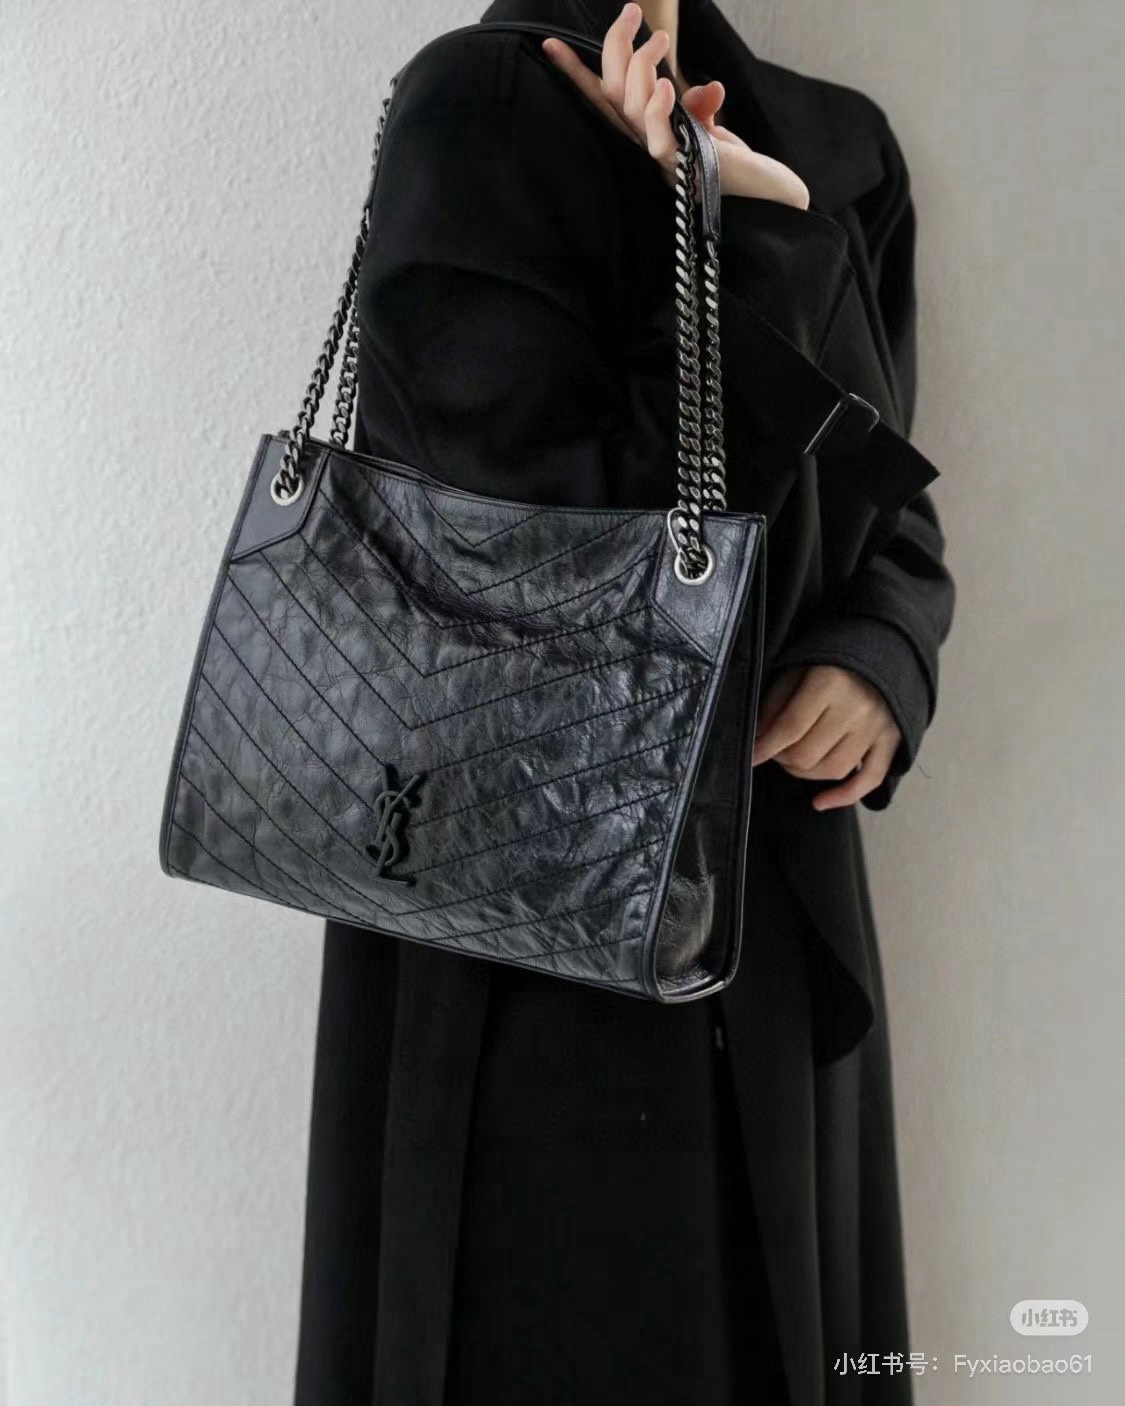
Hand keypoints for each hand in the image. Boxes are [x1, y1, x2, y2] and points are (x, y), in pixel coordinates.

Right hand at [541, 2, 809, 209]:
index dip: (576, 75)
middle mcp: (646, 143)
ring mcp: (663, 155)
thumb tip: (708, 88)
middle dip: (616, 46)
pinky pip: (660, 135)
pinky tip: (669, 84)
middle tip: (633, 11)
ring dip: (644, 64)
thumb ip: (698, 107)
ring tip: (662, 38)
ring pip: (631, 105)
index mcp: (647, 131)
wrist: (769, 197)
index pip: (605, 100)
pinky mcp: (684, 164)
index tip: (550, 45)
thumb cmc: (736, 167)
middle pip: (612, 91)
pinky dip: (660, 107)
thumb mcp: (709, 128)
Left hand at [750, 665, 902, 810]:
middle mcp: (857, 709)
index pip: (790, 728)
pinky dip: (843, 797)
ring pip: (833, 770)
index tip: (750, 756)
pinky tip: (820, 802)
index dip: (765, 747)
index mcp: (830, 683)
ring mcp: (878, 728)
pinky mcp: (893, 742)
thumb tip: (759, 740)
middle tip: (776, 750)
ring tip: (794, 761)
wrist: (882, 651)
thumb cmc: (830, 660)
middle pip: (808, 754)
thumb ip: (775, 705)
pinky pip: (869, 780)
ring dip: (805, 773)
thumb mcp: (796, 671)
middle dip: (783, 758)